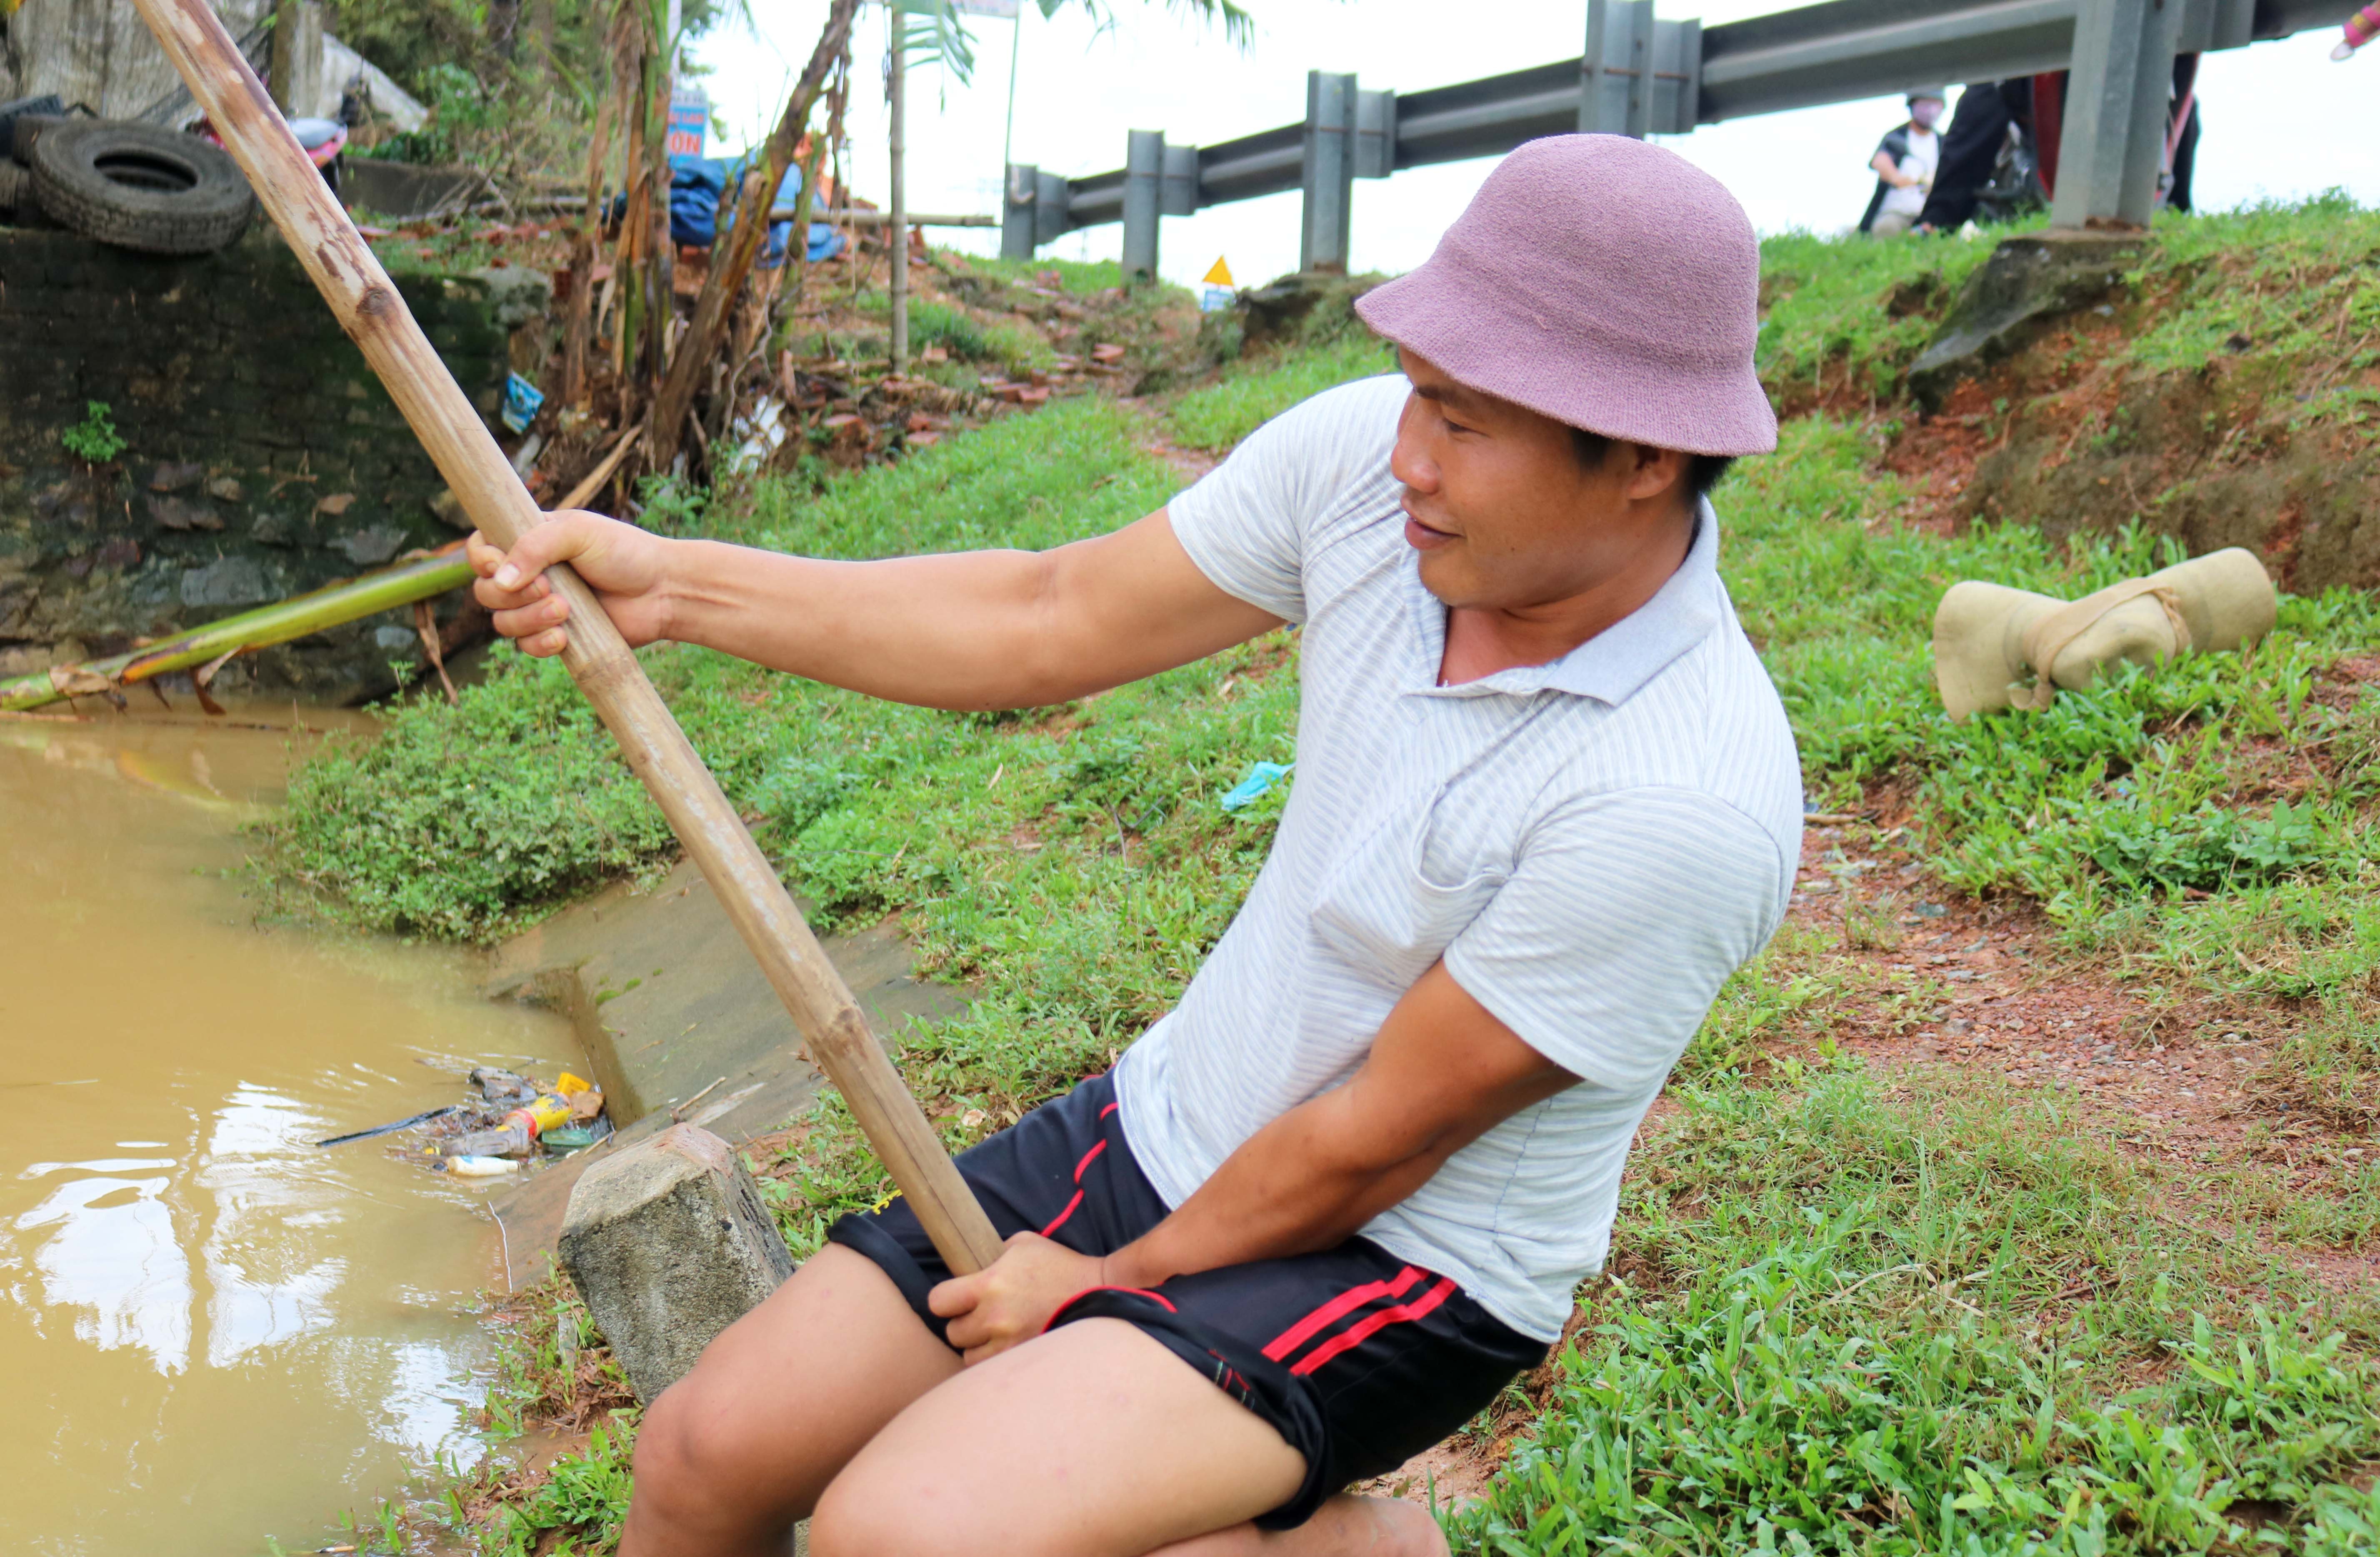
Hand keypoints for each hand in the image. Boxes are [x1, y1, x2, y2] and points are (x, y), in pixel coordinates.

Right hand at [466, 510, 676, 656]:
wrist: (662, 591)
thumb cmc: (624, 552)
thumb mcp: (579, 533)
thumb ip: (535, 546)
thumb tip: (500, 579)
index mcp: (528, 540)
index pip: (479, 549)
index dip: (481, 560)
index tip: (500, 564)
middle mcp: (529, 573)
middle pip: (485, 591)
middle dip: (513, 595)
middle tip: (551, 588)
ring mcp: (540, 606)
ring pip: (503, 622)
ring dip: (528, 620)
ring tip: (566, 611)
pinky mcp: (556, 634)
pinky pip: (526, 647)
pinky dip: (539, 644)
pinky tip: (563, 638)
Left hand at [928, 1232, 1110, 1365]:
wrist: (1098, 1292)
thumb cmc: (1059, 1265)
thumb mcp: (1023, 1244)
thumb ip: (992, 1254)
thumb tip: (972, 1265)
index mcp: (991, 1284)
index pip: (938, 1302)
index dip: (945, 1300)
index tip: (955, 1298)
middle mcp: (996, 1318)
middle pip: (953, 1333)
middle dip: (963, 1324)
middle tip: (980, 1315)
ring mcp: (1011, 1344)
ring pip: (969, 1357)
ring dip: (978, 1346)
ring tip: (995, 1333)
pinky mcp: (1024, 1360)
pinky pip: (992, 1368)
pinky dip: (995, 1359)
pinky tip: (1008, 1345)